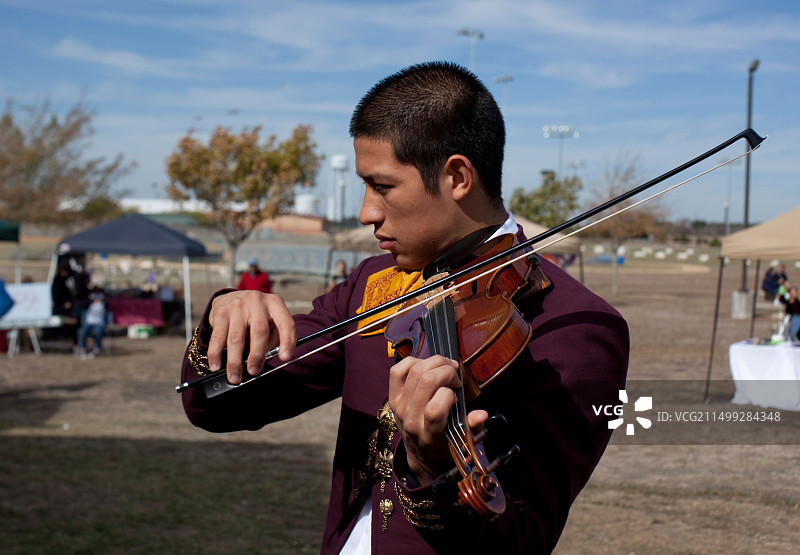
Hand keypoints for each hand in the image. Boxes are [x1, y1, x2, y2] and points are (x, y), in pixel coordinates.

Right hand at [206, 290, 295, 384]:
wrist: (232, 298)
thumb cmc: (256, 317)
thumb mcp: (270, 323)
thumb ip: (272, 341)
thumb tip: (263, 363)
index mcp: (275, 304)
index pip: (286, 323)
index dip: (287, 341)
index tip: (285, 358)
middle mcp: (257, 301)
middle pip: (259, 331)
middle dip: (257, 355)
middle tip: (254, 371)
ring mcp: (237, 305)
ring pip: (236, 338)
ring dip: (234, 361)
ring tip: (235, 377)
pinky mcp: (221, 312)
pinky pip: (217, 337)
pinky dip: (216, 354)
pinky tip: (216, 365)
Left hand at [388, 355, 488, 485]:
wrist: (421, 455)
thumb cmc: (445, 445)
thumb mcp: (463, 441)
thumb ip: (473, 427)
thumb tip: (482, 414)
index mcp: (429, 433)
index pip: (434, 408)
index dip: (449, 394)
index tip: (456, 397)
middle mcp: (411, 419)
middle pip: (426, 381)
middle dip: (446, 370)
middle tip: (455, 378)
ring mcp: (399, 407)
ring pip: (414, 371)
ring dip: (434, 363)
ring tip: (445, 369)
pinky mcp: (392, 398)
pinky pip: (397, 371)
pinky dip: (413, 362)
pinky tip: (426, 367)